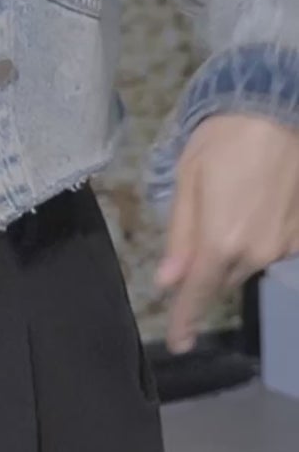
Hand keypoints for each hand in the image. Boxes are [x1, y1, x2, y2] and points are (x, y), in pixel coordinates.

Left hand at [155, 113, 298, 352]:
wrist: (278, 108)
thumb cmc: (225, 136)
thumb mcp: (188, 177)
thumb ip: (180, 234)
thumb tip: (168, 281)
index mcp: (221, 241)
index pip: (197, 293)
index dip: (185, 319)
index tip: (178, 343)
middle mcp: (256, 253)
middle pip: (220, 279)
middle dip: (204, 270)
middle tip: (195, 239)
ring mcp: (284, 246)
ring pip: (247, 264)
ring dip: (232, 251)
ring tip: (227, 205)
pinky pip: (270, 248)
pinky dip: (257, 237)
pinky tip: (254, 202)